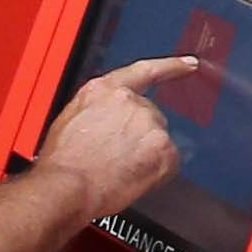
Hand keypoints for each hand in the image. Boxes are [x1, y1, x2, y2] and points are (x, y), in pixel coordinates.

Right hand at [36, 57, 188, 217]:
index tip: (188, 64)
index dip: (171, 67)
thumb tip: (108, 119)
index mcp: (104, 91)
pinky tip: (133, 178)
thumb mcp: (71, 120)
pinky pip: (168, 162)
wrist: (68, 188)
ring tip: (119, 170)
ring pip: (157, 140)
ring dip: (145, 154)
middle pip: (149, 116)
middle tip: (116, 156)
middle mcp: (131, 102)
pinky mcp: (165, 149)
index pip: (145, 71)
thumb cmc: (63, 162)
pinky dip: (156, 172)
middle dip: (138, 135)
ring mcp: (150, 125)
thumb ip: (98, 109)